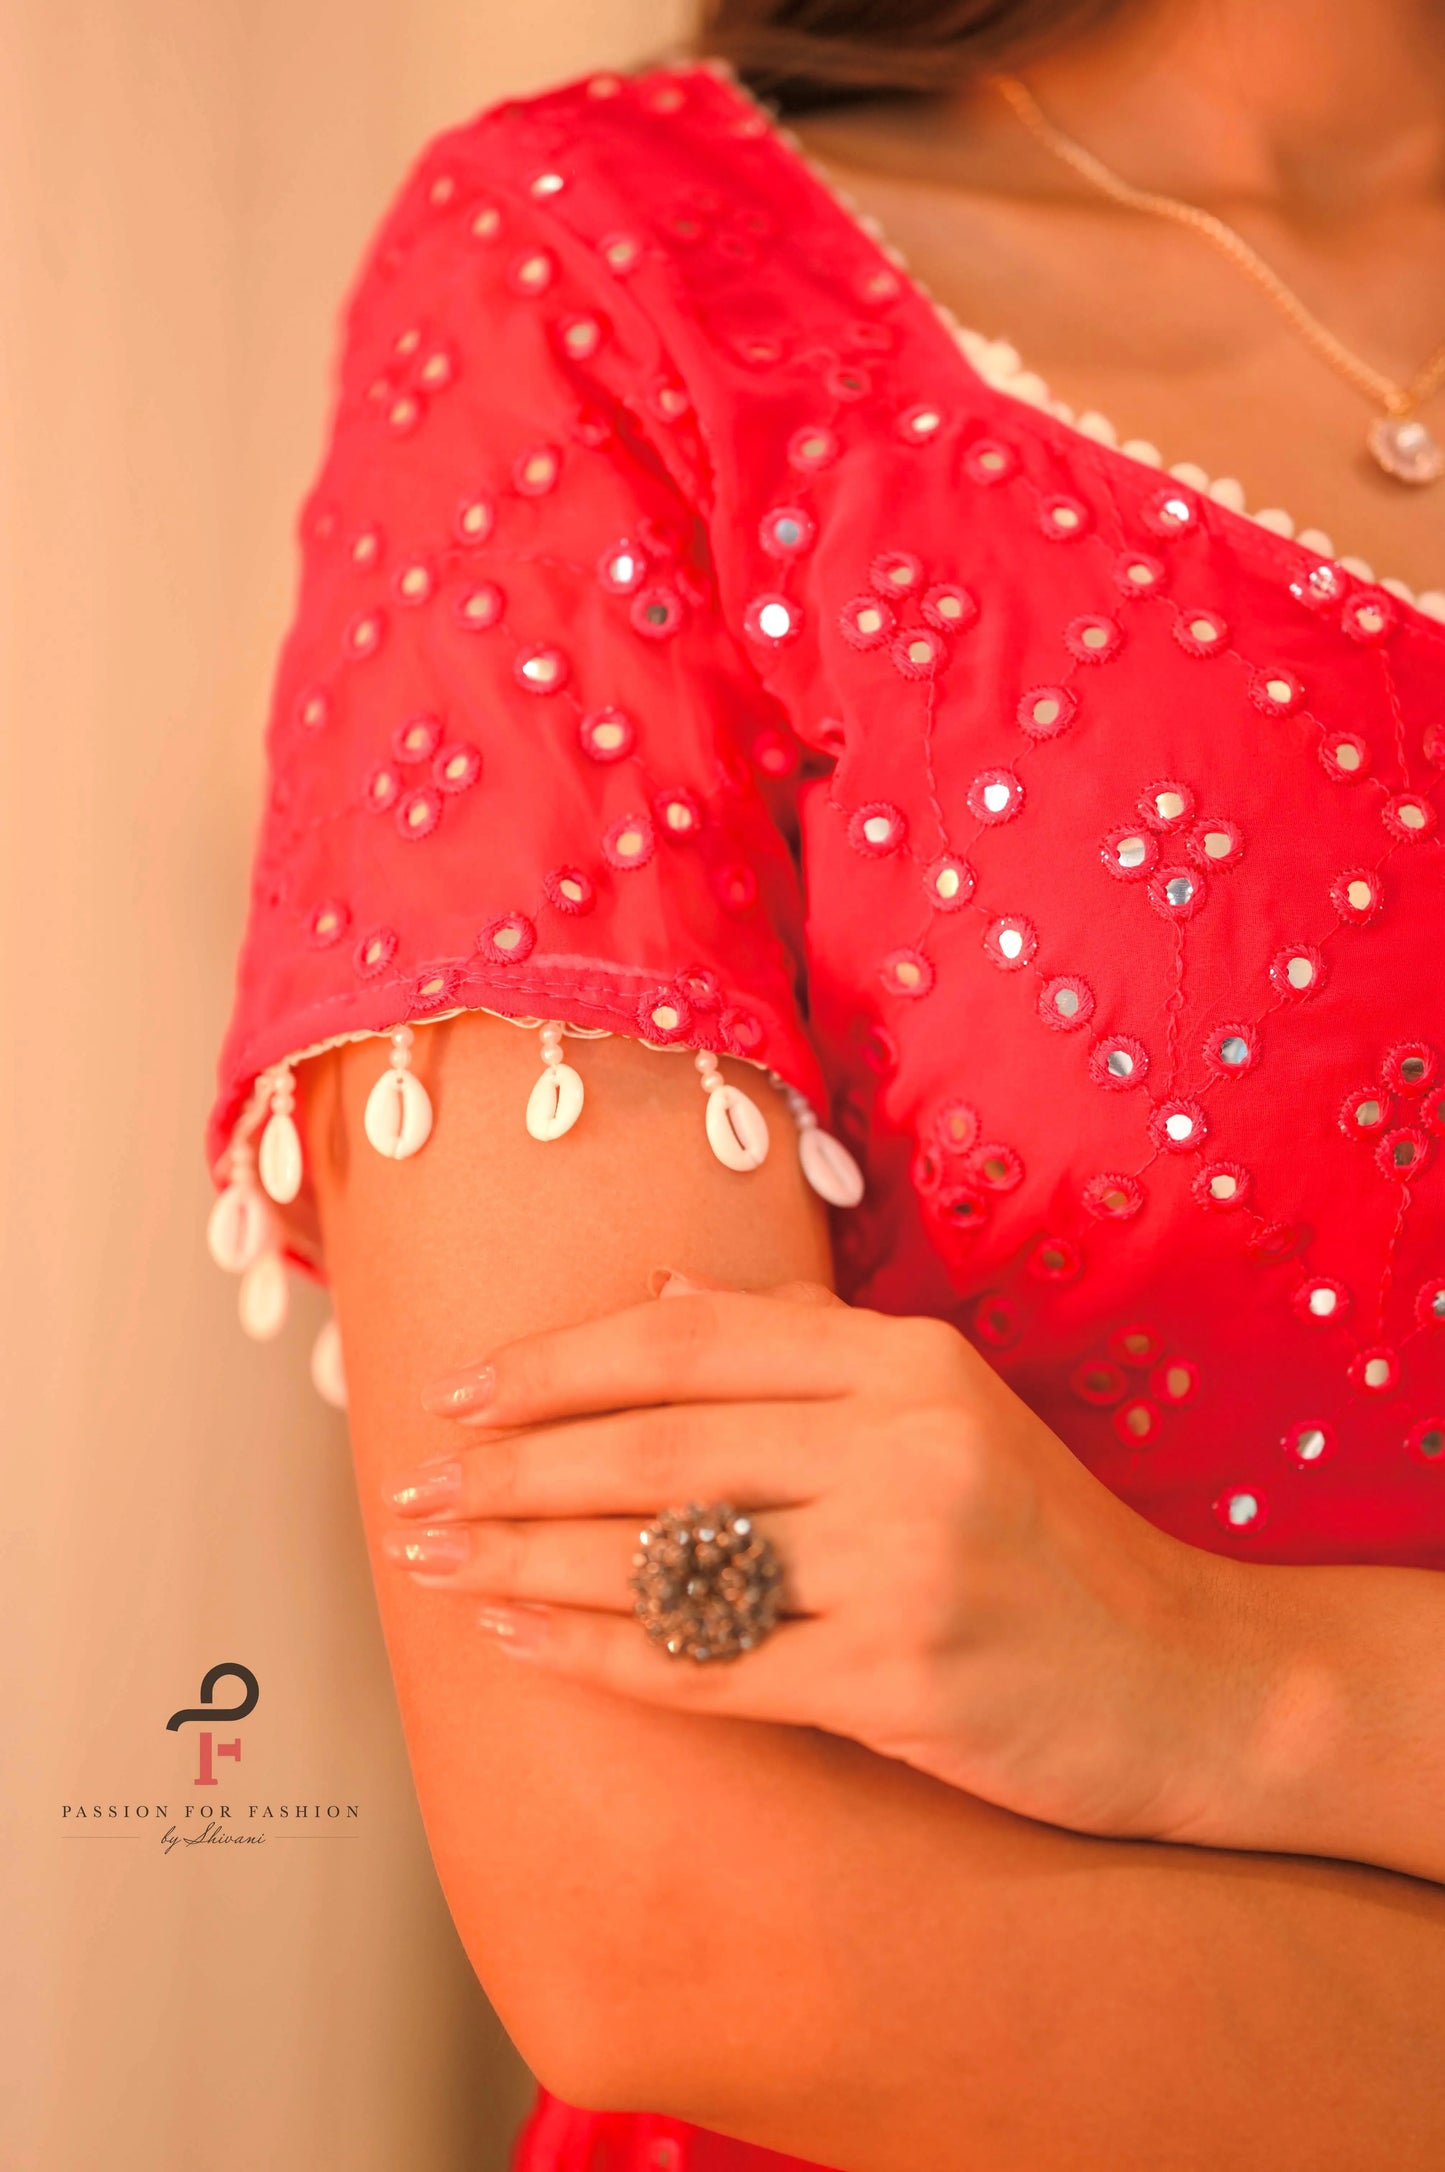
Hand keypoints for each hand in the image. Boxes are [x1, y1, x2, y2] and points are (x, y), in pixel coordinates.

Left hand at [386, 1273, 1275, 1846]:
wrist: (1185, 1681)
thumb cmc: (1043, 1540)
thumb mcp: (949, 1408)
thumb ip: (807, 1346)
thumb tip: (663, 1297)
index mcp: (907, 1363)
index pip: (687, 1344)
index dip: (556, 1364)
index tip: (459, 1390)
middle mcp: (905, 1447)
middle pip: (657, 1448)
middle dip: (513, 1467)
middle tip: (412, 1489)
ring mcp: (906, 1566)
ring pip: (665, 1558)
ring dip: (527, 1560)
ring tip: (433, 1562)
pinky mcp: (902, 1683)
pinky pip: (708, 1668)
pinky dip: (595, 1657)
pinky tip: (518, 1642)